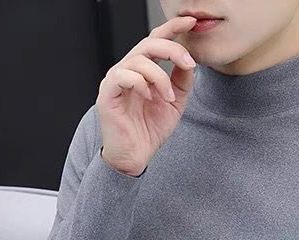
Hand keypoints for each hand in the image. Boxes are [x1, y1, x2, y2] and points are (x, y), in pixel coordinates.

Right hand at [95, 14, 198, 176]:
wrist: (135, 157)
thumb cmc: (149, 132)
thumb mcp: (174, 103)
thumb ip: (181, 81)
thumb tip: (189, 60)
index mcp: (142, 70)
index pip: (156, 40)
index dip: (172, 28)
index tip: (190, 23)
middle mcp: (127, 70)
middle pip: (148, 43)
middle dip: (172, 49)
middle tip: (188, 62)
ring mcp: (115, 80)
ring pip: (139, 60)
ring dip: (160, 77)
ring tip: (168, 98)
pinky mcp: (108, 94)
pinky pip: (124, 76)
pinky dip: (141, 84)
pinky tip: (149, 98)